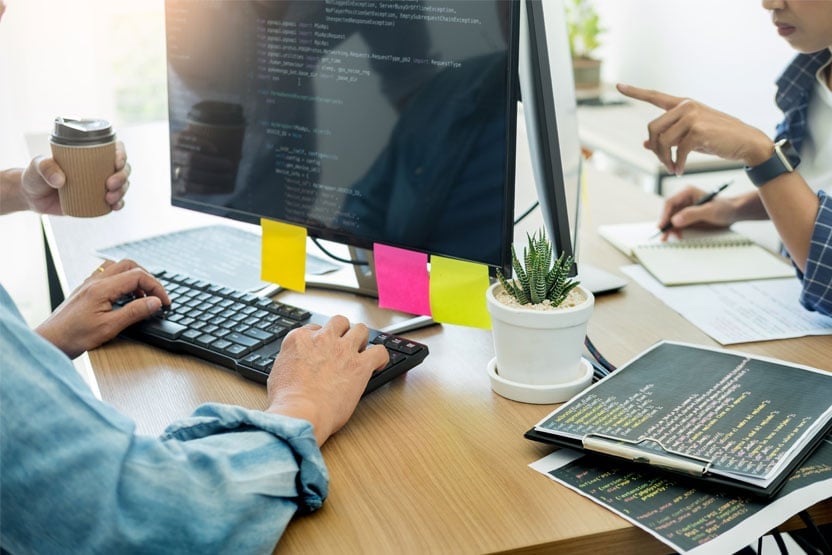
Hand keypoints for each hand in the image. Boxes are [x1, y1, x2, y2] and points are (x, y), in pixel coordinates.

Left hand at [21, 141, 130, 214]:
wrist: (31, 197)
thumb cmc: (35, 176)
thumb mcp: (37, 166)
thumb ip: (46, 168)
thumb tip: (60, 180)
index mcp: (89, 154)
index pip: (113, 149)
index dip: (121, 154)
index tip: (117, 162)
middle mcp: (98, 168)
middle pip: (122, 168)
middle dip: (122, 176)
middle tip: (110, 184)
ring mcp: (99, 185)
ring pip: (121, 185)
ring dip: (122, 191)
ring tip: (110, 198)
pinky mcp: (97, 200)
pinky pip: (115, 202)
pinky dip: (118, 204)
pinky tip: (115, 207)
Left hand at [36, 259, 169, 358]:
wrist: (50, 341)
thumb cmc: (74, 337)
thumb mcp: (109, 327)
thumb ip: (134, 312)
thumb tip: (155, 302)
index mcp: (102, 288)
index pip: (138, 276)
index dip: (156, 287)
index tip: (164, 302)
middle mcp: (95, 281)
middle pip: (130, 265)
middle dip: (148, 279)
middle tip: (156, 296)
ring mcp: (89, 283)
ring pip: (118, 267)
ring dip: (134, 277)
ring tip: (141, 296)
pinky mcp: (86, 289)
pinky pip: (108, 274)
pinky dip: (122, 280)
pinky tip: (123, 296)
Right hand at [265, 316, 389, 445]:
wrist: (300, 413)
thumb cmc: (287, 401)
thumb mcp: (277, 374)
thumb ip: (289, 362)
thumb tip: (295, 365)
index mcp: (299, 339)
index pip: (315, 329)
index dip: (321, 340)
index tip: (324, 350)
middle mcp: (323, 339)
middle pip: (339, 322)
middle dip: (343, 332)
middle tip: (344, 347)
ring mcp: (343, 350)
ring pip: (361, 329)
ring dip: (362, 340)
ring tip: (361, 352)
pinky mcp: (360, 365)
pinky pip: (379, 351)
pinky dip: (381, 357)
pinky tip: (378, 365)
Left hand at [616, 83, 772, 174]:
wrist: (745, 143)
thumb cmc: (717, 139)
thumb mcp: (690, 137)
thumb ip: (668, 138)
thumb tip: (644, 145)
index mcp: (683, 105)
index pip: (655, 96)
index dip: (635, 92)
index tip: (619, 86)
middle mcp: (686, 106)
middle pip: (652, 128)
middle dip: (654, 148)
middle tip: (664, 162)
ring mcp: (692, 116)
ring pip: (661, 141)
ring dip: (664, 160)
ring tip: (672, 168)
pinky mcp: (697, 130)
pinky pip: (676, 151)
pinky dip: (676, 164)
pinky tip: (679, 171)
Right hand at [658, 185, 737, 238]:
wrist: (734, 213)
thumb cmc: (725, 208)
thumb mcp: (709, 211)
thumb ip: (692, 214)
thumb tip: (675, 220)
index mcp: (687, 193)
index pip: (670, 203)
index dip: (664, 215)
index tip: (662, 226)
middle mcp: (684, 200)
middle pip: (668, 212)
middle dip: (665, 224)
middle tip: (663, 235)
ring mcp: (685, 209)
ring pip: (671, 219)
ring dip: (669, 229)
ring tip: (668, 238)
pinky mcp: (687, 217)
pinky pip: (677, 224)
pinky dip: (675, 231)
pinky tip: (677, 236)